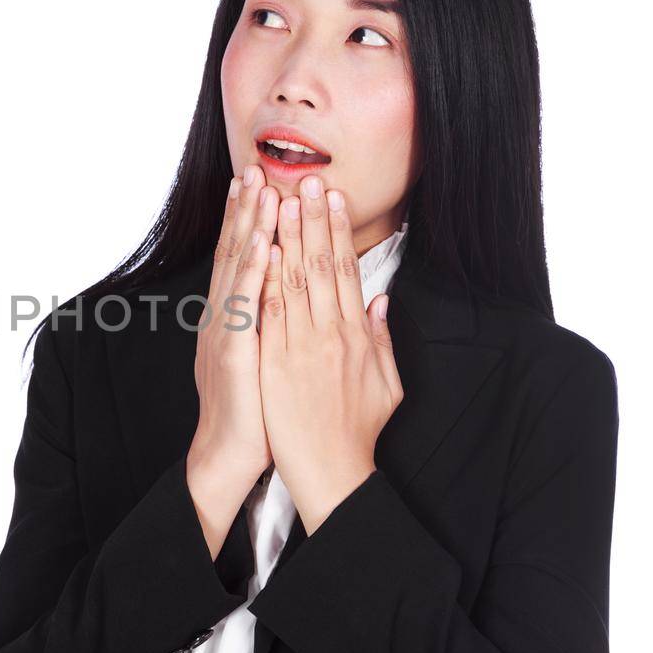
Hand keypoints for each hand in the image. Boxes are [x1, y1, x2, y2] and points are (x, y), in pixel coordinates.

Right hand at [186, 167, 278, 557]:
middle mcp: (225, 318)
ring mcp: (227, 333)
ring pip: (238, 270)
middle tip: (253, 168)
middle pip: (235, 253)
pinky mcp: (237, 354)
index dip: (249, 220)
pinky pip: (245, 307)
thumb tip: (293, 294)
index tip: (259, 183)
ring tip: (259, 192)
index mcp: (235, 318)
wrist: (229, 456)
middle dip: (245, 210)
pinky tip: (261, 247)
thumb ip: (280, 325)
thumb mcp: (268, 360)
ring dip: (249, 228)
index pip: (242, 258)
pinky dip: (252, 275)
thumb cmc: (256, 413)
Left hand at [258, 177, 403, 534]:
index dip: (338, 232)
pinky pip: (269, 313)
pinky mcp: (275, 363)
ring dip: (287, 236)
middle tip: (308, 180)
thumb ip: (382, 340)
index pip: (345, 271)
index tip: (333, 198)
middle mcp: (330, 335)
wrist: (331, 472)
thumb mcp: (386, 385)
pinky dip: (268, 279)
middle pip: (320, 266)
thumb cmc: (356, 432)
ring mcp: (301, 347)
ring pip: (293, 280)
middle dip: (313, 220)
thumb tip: (380, 300)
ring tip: (283, 198)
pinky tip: (265, 249)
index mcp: (357, 336)